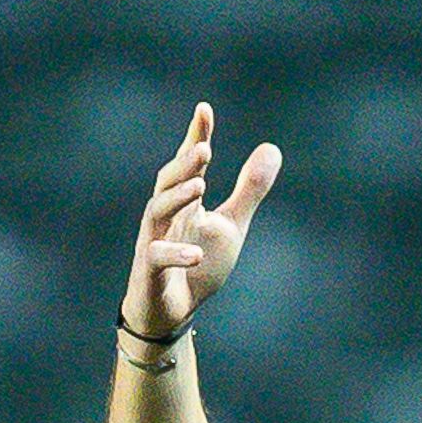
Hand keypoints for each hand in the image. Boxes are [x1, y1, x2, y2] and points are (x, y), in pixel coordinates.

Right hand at [123, 103, 281, 342]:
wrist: (170, 313)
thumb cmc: (196, 265)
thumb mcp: (231, 225)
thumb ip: (248, 190)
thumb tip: (272, 147)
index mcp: (186, 202)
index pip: (189, 164)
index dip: (195, 136)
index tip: (204, 109)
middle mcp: (166, 216)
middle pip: (168, 181)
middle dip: (184, 164)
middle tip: (204, 147)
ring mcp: (154, 241)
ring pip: (157, 211)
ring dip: (177, 197)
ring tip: (200, 185)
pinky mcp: (150, 271)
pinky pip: (157, 258)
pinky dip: (175, 254)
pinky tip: (196, 254)